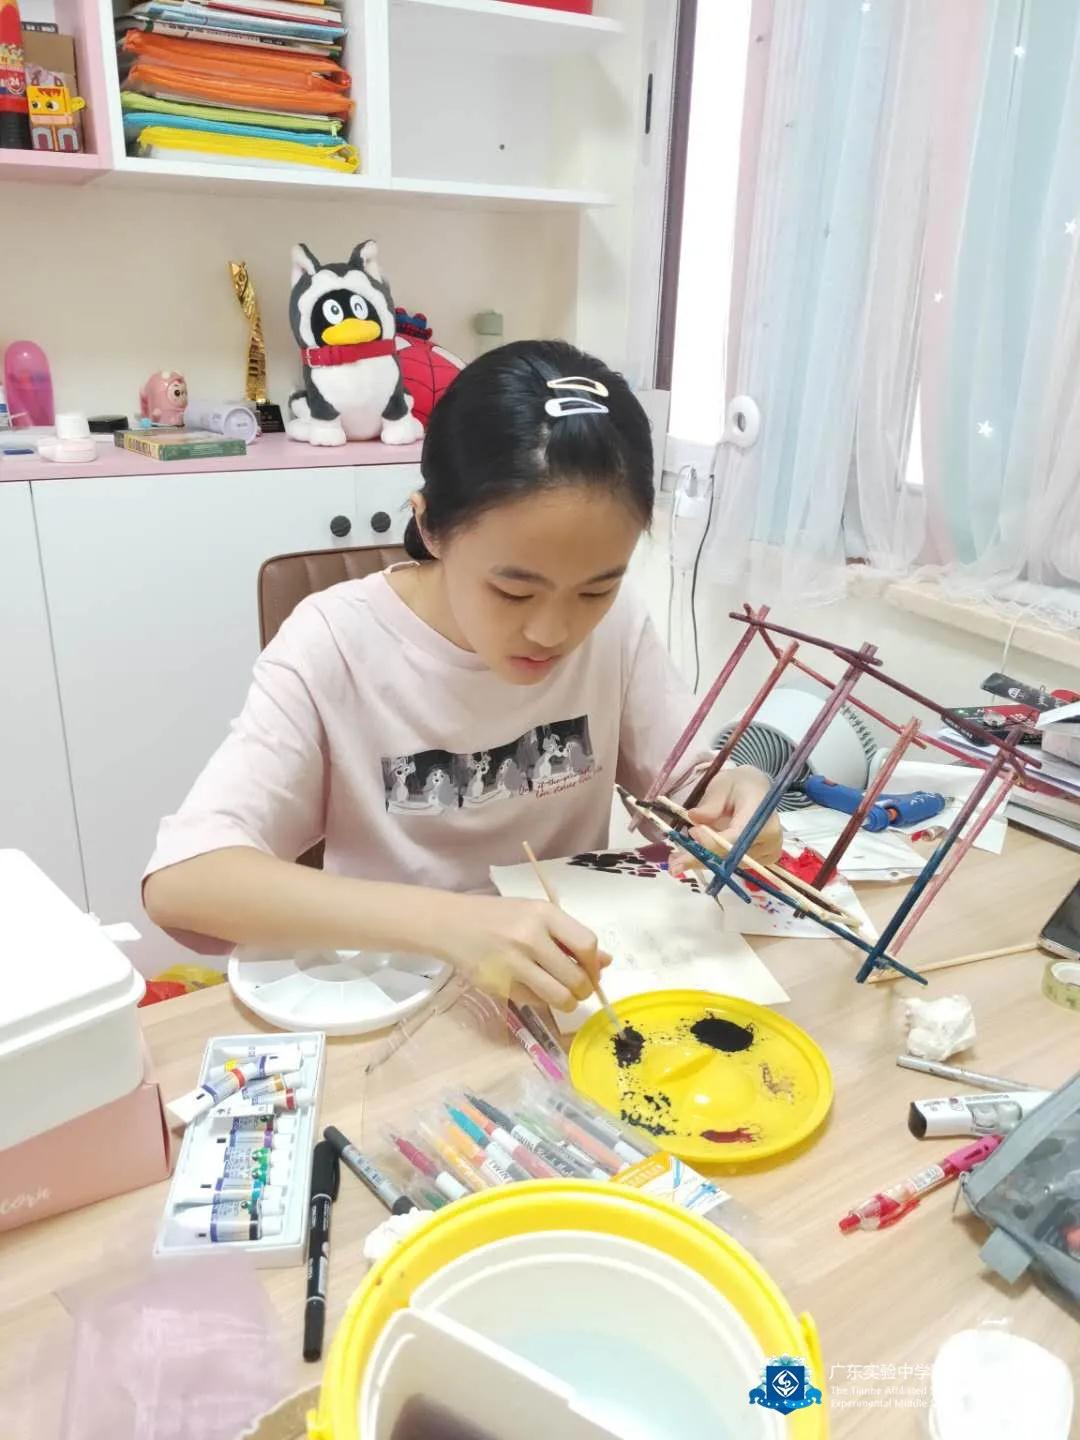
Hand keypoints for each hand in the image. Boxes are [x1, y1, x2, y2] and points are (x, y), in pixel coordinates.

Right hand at [435, 894, 609, 1011]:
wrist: (452, 924)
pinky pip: (534, 1002)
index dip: (594, 964)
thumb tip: (605, 962)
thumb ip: (569, 937)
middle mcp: (530, 937)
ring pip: (559, 997)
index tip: (592, 971)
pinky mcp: (500, 985)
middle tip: (578, 989)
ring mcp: (514, 963)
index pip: (587, 944)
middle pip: (576, 977)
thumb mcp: (536, 916)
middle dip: (584, 989)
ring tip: (563, 997)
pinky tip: (535, 989)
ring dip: (568, 1002)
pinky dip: (541, 1001)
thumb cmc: (500, 917)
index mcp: (544, 914)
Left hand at [670, 766, 783, 871]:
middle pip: (732, 856)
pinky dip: (712, 862)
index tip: (692, 834)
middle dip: (701, 858)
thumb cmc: (739, 785)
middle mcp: (771, 838)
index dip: (713, 841)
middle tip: (674, 863)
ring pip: (730, 864)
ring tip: (677, 861)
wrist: (757, 790)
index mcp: (763, 814)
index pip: (737, 836)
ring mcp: (768, 852)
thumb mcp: (722, 784)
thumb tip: (693, 818)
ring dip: (703, 862)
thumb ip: (711, 802)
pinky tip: (692, 858)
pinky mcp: (762, 860)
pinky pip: (734, 865)